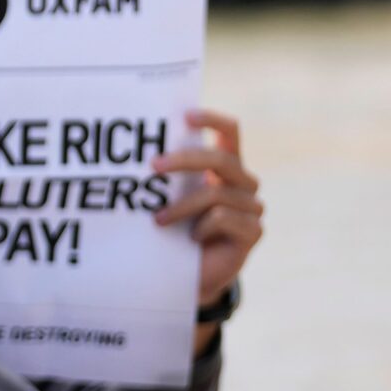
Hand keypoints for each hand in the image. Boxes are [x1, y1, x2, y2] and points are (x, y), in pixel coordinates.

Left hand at [154, 108, 263, 308]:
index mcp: (225, 166)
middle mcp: (243, 182)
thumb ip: (167, 175)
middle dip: (184, 160)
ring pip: (215, 194)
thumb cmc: (176, 228)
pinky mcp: (254, 232)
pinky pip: (223, 219)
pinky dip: (200, 227)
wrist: (191, 274)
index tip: (186, 116)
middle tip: (153, 167)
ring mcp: (252, 207)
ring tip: (157, 220)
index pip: (230, 133)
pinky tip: (191, 238)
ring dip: (180, 207)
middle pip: (221, 159)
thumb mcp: (169, 196)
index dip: (212, 120)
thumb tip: (136, 153)